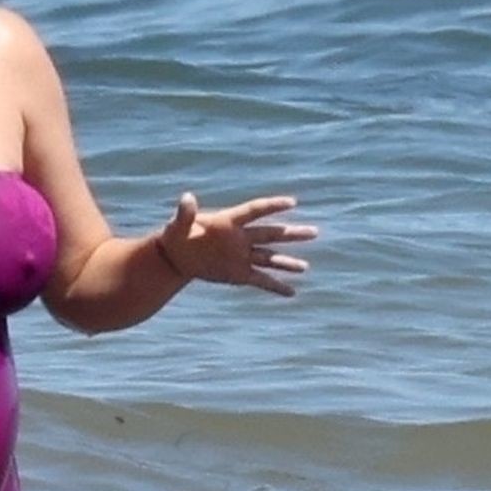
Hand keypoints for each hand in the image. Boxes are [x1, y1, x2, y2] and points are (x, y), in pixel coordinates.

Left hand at [156, 192, 315, 297]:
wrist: (176, 257)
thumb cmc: (176, 236)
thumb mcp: (178, 225)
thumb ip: (185, 213)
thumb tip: (186, 197)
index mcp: (229, 222)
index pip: (255, 211)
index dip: (272, 206)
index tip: (292, 202)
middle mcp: (240, 238)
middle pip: (270, 234)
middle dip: (291, 234)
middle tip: (314, 232)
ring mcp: (242, 256)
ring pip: (269, 258)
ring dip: (287, 262)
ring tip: (305, 267)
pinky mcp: (239, 274)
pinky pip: (261, 280)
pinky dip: (275, 286)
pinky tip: (291, 292)